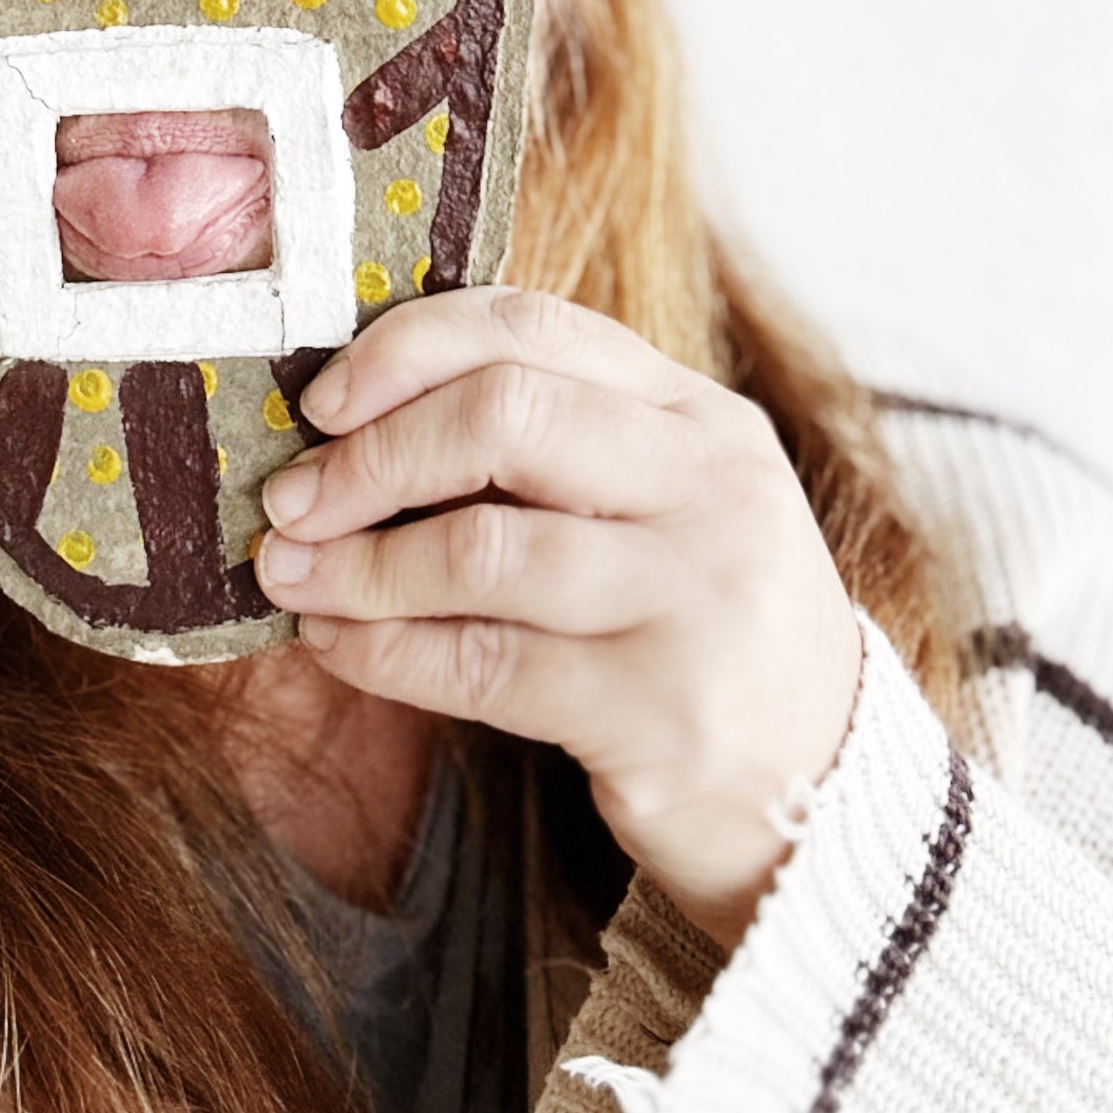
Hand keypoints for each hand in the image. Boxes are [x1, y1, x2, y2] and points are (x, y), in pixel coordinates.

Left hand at [254, 287, 863, 950]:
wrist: (820, 785)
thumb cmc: (695, 622)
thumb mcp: (656, 503)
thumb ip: (544, 443)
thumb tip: (348, 419)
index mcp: (698, 416)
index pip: (532, 328)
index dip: (407, 351)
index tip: (324, 400)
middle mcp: (709, 490)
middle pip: (503, 418)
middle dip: (371, 456)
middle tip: (292, 500)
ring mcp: (694, 600)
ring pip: (481, 548)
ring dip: (359, 564)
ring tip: (293, 576)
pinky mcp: (659, 712)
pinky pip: (483, 665)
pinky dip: (386, 652)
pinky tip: (337, 646)